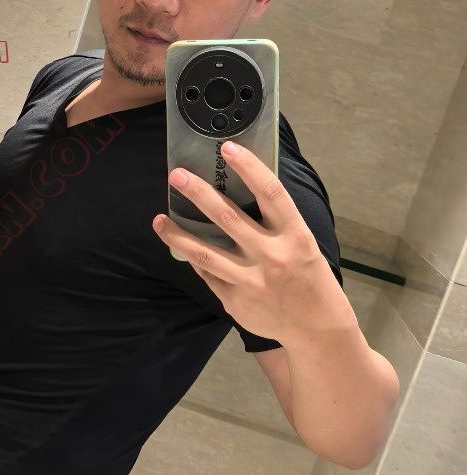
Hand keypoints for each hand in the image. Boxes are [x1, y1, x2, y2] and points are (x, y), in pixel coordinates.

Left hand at [152, 140, 352, 344]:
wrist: (316, 327)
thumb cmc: (309, 279)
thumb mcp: (302, 245)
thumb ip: (276, 223)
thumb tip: (240, 194)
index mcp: (294, 236)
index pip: (270, 192)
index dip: (248, 167)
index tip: (227, 148)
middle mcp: (271, 256)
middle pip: (227, 218)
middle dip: (198, 193)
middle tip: (176, 176)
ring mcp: (250, 280)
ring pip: (205, 253)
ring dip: (177, 235)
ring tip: (158, 220)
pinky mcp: (235, 301)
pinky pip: (208, 275)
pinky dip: (193, 259)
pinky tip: (180, 247)